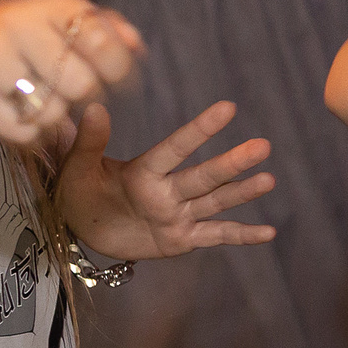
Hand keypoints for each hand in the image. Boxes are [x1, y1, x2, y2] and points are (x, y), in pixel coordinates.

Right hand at [0, 0, 143, 147]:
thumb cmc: (19, 38)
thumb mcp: (58, 19)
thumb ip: (104, 28)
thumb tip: (136, 46)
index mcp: (49, 2)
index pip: (102, 41)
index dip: (117, 68)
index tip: (112, 76)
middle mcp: (17, 23)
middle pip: (83, 85)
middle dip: (82, 95)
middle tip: (63, 88)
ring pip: (54, 112)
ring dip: (53, 115)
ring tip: (34, 97)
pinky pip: (23, 133)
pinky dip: (28, 133)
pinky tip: (15, 113)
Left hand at [58, 100, 276, 260]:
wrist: (83, 227)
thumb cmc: (79, 190)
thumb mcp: (78, 167)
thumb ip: (89, 142)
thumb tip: (94, 108)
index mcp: (145, 170)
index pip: (177, 148)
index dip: (201, 130)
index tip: (228, 108)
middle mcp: (168, 189)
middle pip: (205, 175)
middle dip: (234, 162)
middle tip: (262, 145)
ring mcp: (178, 214)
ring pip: (215, 201)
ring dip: (242, 192)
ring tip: (269, 180)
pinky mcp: (182, 239)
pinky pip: (215, 236)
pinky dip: (241, 236)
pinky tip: (268, 233)